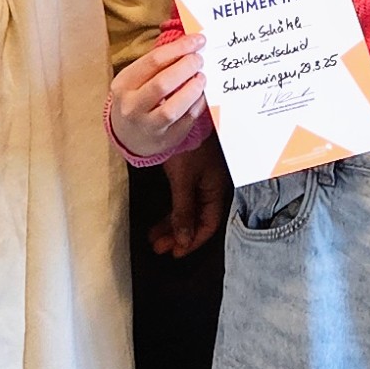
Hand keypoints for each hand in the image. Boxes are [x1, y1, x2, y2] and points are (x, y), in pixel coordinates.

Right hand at [109, 33, 207, 160]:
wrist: (126, 136)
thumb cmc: (136, 98)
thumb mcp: (135, 79)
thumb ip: (158, 63)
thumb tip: (190, 43)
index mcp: (124, 84)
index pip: (153, 61)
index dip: (179, 47)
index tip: (197, 40)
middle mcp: (132, 106)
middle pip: (162, 83)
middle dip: (186, 67)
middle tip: (199, 59)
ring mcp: (147, 126)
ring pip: (172, 109)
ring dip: (192, 89)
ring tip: (201, 78)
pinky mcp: (165, 139)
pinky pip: (185, 122)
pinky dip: (197, 105)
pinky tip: (201, 95)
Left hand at [151, 133, 229, 256]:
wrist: (182, 116)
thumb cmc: (188, 146)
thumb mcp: (184, 180)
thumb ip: (183, 211)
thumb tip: (182, 239)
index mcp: (215, 189)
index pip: (208, 224)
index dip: (192, 241)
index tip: (174, 252)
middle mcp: (210, 187)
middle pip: (196, 219)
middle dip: (177, 235)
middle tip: (158, 247)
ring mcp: (200, 180)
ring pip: (188, 210)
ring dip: (172, 225)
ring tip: (154, 238)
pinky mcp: (189, 173)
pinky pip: (182, 199)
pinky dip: (172, 211)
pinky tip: (160, 220)